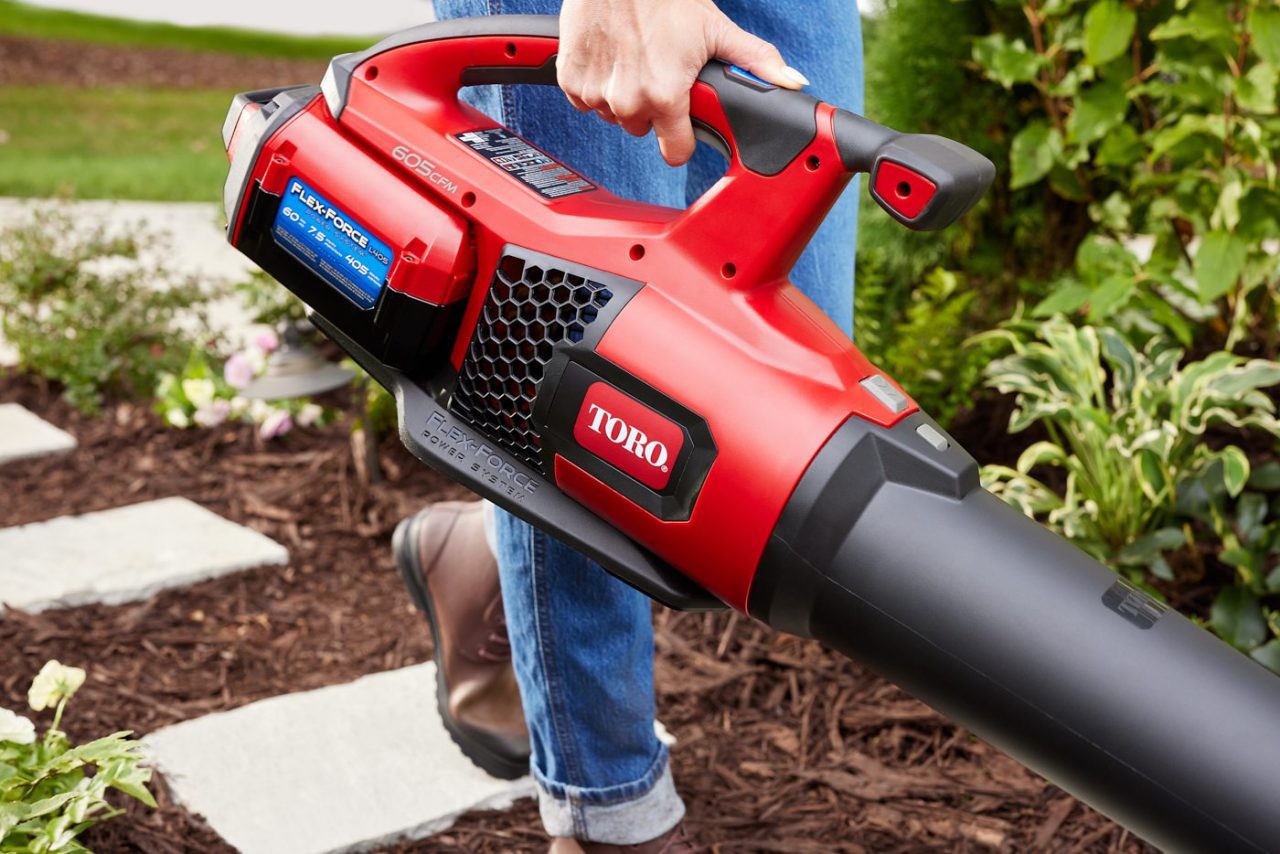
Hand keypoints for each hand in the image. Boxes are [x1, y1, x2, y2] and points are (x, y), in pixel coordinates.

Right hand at [556, 0, 808, 165]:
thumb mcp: (715, 29)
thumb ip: (756, 61)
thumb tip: (792, 82)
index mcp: (665, 96)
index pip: (675, 153)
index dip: (683, 138)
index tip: (682, 121)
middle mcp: (628, 101)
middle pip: (644, 130)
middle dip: (653, 109)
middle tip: (658, 70)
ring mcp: (595, 93)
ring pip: (615, 116)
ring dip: (623, 96)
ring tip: (633, 58)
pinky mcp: (571, 81)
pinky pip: (586, 101)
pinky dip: (597, 85)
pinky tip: (610, 58)